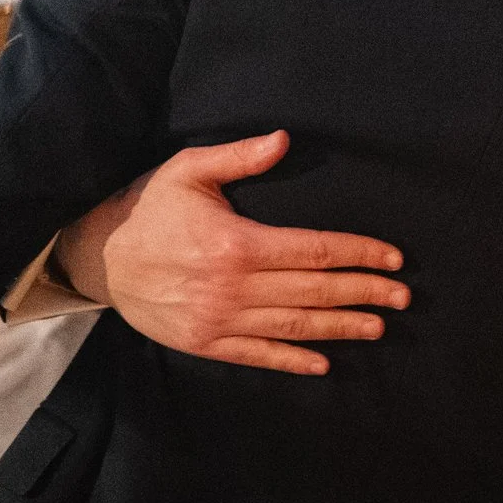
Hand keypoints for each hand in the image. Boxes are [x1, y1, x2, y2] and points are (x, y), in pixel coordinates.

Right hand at [61, 132, 407, 373]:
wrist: (99, 257)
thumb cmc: (149, 207)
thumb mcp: (188, 169)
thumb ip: (239, 156)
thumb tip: (284, 139)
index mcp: (237, 243)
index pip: (315, 251)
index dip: (359, 254)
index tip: (393, 258)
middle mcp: (233, 287)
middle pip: (314, 292)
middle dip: (364, 293)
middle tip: (403, 296)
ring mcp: (219, 320)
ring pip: (294, 327)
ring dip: (340, 328)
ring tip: (377, 327)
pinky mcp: (204, 343)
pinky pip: (258, 356)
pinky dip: (293, 360)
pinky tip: (323, 362)